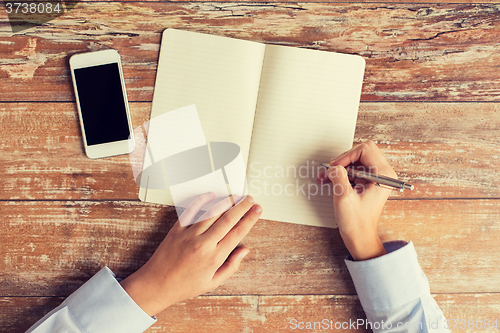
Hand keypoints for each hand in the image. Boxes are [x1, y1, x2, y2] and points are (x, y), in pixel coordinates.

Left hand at [120, 192, 261, 315]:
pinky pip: (191, 211)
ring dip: (226, 202)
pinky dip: (201, 200)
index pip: (237, 233)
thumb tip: (245, 250)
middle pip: (227, 219)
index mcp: (214, 258)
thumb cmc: (185, 286)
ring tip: (236, 196)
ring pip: (212, 212)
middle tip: (251, 198)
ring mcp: (189, 235)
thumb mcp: (213, 282)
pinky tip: (211, 195)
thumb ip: (231, 266)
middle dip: (242, 207)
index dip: (250, 220)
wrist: (156, 284)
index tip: (258, 210)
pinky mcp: (177, 229)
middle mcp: (203, 243)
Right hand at [317, 140, 396, 260]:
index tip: (335, 167)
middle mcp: (383, 173)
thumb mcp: (344, 197)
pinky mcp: (368, 181)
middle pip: (361, 151)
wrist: (360, 237)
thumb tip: (333, 167)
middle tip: (331, 170)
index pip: (364, 149)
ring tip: (326, 177)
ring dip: (339, 167)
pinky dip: (341, 173)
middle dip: (343, 159)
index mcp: (383, 175)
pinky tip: (329, 180)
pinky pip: (353, 169)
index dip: (346, 156)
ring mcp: (376, 177)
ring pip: (355, 159)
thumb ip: (338, 177)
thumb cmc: (356, 222)